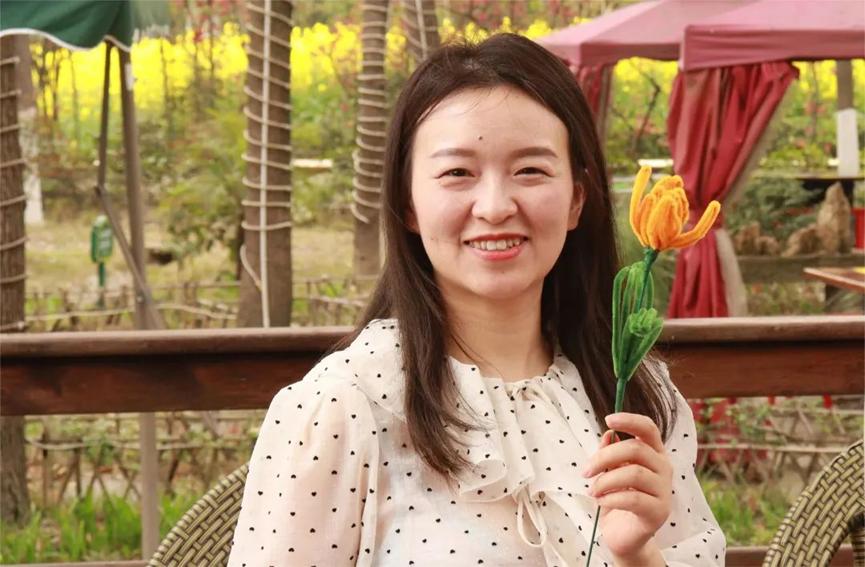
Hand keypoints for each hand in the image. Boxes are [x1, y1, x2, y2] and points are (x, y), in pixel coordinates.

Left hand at [583, 412, 671, 565]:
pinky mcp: (660, 512)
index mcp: (653, 453)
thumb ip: (609, 452)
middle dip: (604, 457)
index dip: (630, 420)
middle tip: (585, 471)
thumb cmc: (617, 498)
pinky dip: (610, 498)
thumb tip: (609, 433)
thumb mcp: (609, 471)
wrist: (623, 535)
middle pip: (636, 449)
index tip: (608, 419)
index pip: (648, 428)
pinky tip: (600, 501)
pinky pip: (633, 499)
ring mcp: (664, 490)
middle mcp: (664, 468)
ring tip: (592, 490)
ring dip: (605, 480)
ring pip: (634, 473)